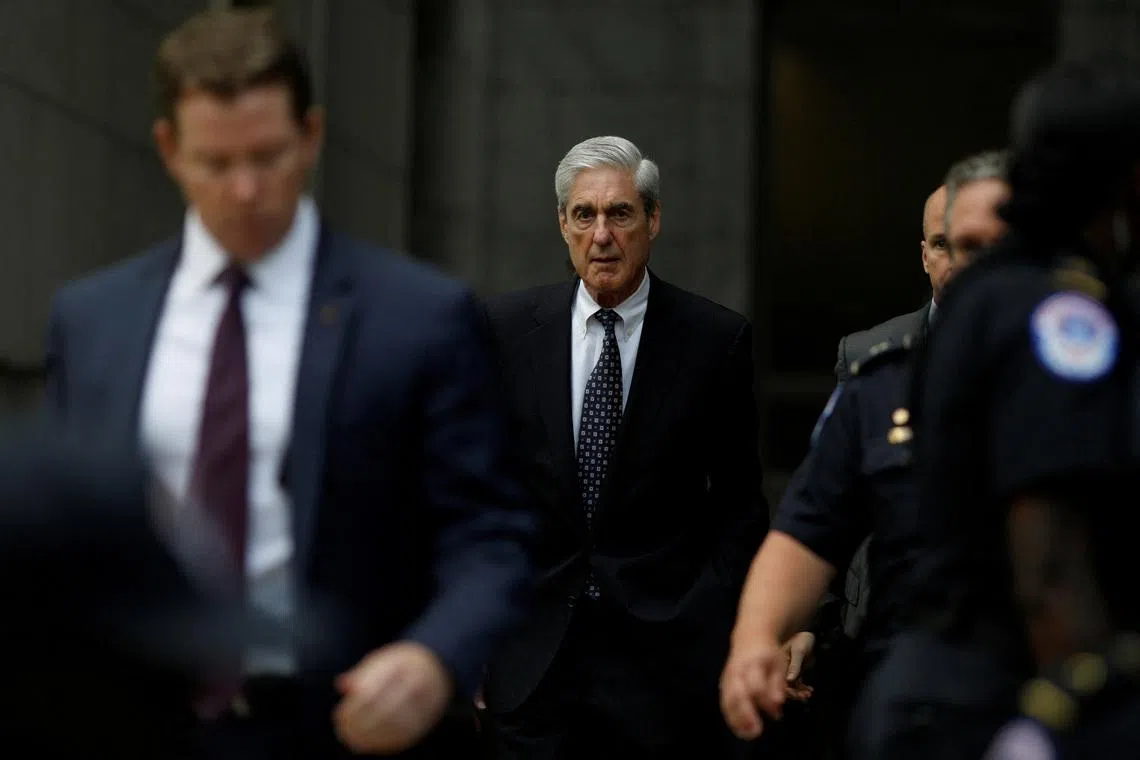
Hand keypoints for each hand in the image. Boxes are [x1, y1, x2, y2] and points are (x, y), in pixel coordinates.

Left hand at [333, 641, 453, 754]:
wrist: (437, 666)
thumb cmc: (400, 664)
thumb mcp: (382, 660)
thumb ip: (363, 673)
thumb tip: (341, 684)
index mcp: (404, 664)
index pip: (374, 690)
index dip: (354, 708)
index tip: (339, 716)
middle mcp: (419, 682)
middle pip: (386, 709)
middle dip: (360, 724)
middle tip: (343, 732)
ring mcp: (427, 702)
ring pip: (396, 725)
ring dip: (371, 735)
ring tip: (352, 741)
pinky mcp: (429, 719)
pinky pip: (406, 735)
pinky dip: (384, 742)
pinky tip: (368, 744)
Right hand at [720, 633, 789, 740]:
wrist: (749, 636)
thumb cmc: (768, 653)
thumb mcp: (779, 664)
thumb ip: (777, 685)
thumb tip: (778, 706)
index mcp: (754, 663)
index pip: (756, 685)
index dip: (765, 701)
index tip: (777, 715)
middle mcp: (738, 670)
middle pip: (738, 694)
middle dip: (746, 714)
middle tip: (756, 732)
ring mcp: (728, 677)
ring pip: (728, 700)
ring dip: (736, 720)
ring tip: (748, 735)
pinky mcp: (724, 683)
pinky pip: (724, 702)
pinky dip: (731, 717)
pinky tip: (740, 729)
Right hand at [783, 631, 815, 701]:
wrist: (808, 635)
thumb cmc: (802, 639)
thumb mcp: (799, 651)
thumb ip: (794, 666)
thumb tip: (789, 681)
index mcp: (777, 662)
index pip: (778, 680)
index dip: (786, 690)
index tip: (797, 695)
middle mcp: (779, 668)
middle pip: (783, 686)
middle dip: (794, 694)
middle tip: (805, 696)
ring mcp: (785, 671)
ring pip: (790, 686)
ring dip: (799, 692)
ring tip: (809, 694)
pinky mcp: (792, 672)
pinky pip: (795, 684)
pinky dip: (802, 688)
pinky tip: (809, 690)